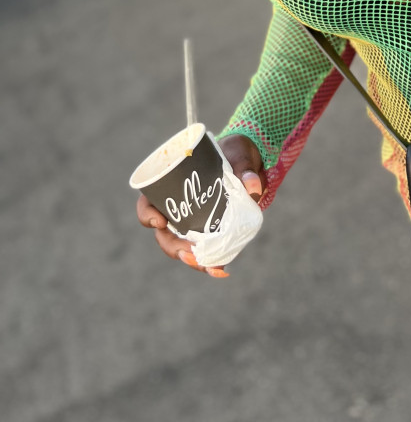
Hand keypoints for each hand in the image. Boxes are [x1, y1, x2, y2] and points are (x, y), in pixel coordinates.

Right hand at [135, 135, 265, 278]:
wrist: (250, 160)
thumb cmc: (234, 151)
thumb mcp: (239, 154)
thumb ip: (245, 169)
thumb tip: (253, 188)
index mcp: (171, 185)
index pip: (147, 203)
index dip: (147, 215)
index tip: (160, 220)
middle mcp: (177, 208)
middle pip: (164, 234)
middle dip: (174, 247)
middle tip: (189, 253)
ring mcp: (193, 222)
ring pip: (182, 247)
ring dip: (193, 260)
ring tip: (209, 267)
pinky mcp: (211, 231)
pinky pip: (206, 251)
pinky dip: (211, 263)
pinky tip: (221, 271)